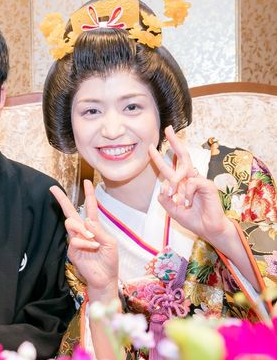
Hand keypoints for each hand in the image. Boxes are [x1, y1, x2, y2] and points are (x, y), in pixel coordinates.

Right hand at [50, 181, 118, 302]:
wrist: (104, 279)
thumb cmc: (109, 261)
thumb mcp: (110, 243)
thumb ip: (99, 230)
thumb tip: (86, 220)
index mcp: (94, 227)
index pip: (90, 207)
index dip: (89, 194)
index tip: (87, 181)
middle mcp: (83, 231)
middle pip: (69, 212)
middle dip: (61, 199)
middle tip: (53, 189)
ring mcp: (76, 240)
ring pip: (70, 224)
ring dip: (82, 229)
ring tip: (92, 239)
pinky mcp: (71, 249)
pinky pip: (74, 239)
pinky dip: (85, 242)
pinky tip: (92, 248)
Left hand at [149, 126, 232, 245]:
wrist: (208, 229)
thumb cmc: (193, 219)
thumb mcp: (172, 210)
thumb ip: (165, 200)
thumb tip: (161, 189)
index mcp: (182, 183)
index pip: (169, 167)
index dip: (159, 157)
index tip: (151, 146)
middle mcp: (191, 179)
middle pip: (183, 156)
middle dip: (175, 142)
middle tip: (168, 129)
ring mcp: (200, 180)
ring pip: (183, 173)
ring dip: (175, 186)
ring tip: (178, 201)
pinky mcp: (208, 185)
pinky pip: (191, 183)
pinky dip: (186, 193)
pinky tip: (189, 203)